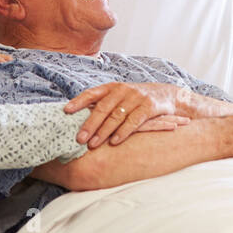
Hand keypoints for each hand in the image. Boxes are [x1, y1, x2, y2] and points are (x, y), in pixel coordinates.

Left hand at [64, 82, 183, 147]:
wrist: (167, 96)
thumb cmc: (136, 100)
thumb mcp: (120, 97)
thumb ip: (103, 105)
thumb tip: (76, 119)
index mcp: (112, 87)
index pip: (92, 93)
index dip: (78, 102)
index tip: (66, 112)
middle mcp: (123, 90)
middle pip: (103, 108)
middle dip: (90, 124)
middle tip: (79, 139)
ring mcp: (136, 98)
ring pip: (116, 116)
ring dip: (103, 131)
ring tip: (92, 144)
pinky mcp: (149, 107)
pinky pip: (134, 121)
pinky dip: (123, 132)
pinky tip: (114, 142)